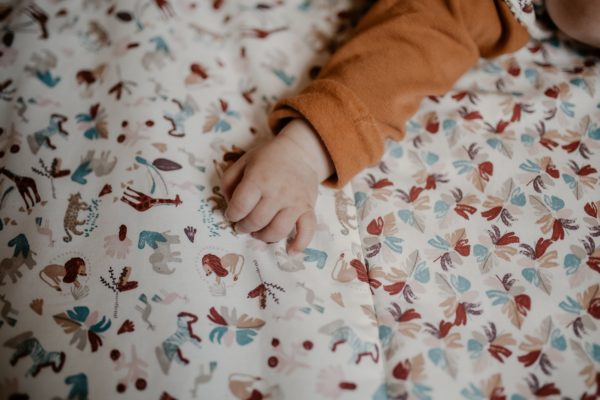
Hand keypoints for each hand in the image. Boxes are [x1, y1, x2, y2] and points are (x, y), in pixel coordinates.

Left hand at [221, 119, 333, 253]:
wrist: (299, 152)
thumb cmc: (268, 158)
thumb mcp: (242, 162)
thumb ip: (229, 182)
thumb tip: (228, 205)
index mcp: (258, 179)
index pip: (240, 207)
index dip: (232, 215)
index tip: (232, 215)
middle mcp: (277, 192)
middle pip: (256, 221)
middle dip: (245, 227)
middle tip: (242, 225)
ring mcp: (295, 202)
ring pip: (277, 231)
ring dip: (263, 237)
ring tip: (258, 233)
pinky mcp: (308, 208)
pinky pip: (307, 230)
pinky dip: (299, 244)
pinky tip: (290, 251)